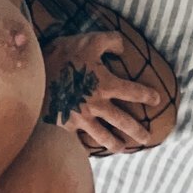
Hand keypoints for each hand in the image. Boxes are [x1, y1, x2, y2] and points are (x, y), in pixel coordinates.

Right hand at [43, 32, 166, 152]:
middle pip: (122, 121)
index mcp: (105, 84)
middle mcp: (97, 105)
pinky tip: (90, 152)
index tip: (157, 99)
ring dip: (115, 144)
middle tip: (147, 139)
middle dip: (137, 131)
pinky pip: (80, 140)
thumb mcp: (89, 40)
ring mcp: (82, 118)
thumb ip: (110, 41)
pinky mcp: (66, 125)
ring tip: (122, 149)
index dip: (146, 95)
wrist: (35, 76)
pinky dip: (87, 148)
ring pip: (103, 137)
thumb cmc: (64, 56)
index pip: (132, 91)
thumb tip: (124, 48)